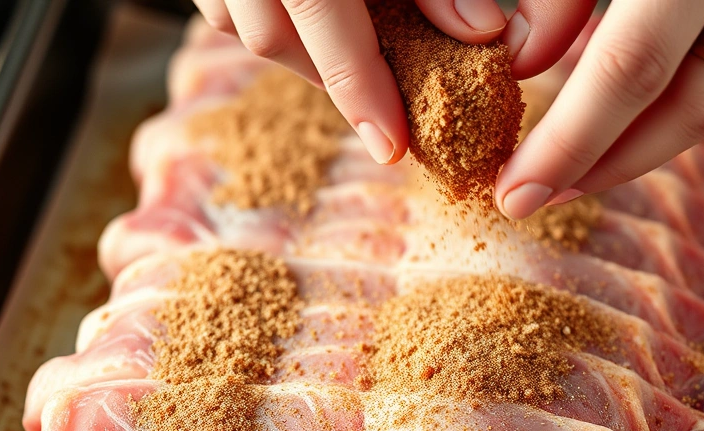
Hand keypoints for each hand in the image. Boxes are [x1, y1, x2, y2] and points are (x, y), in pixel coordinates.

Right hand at [191, 0, 510, 165]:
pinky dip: (274, 22)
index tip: (392, 144)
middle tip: (386, 110)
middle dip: (332, 79)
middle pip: (273, 35)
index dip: (357, 85)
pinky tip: (316, 25)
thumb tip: (480, 33)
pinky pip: (223, 2)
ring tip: (359, 68)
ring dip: (302, 55)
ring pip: (242, 24)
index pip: (321, 11)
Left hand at [494, 0, 703, 218]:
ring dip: (651, 144)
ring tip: (580, 169)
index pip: (631, 67)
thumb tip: (526, 63)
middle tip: (543, 198)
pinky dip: (689, 100)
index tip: (517, 192)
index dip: (572, 143)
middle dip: (612, 164)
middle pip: (696, 104)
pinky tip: (634, 117)